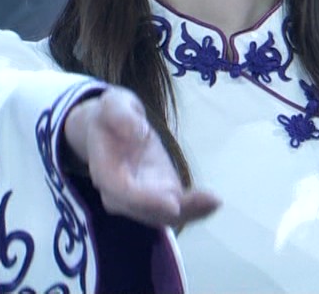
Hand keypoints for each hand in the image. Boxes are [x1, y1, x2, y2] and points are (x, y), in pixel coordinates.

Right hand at [63, 87, 219, 228]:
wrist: (105, 133)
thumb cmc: (108, 117)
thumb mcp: (112, 103)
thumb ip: (119, 113)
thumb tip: (135, 131)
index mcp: (105, 169)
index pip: (123, 192)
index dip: (147, 200)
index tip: (173, 203)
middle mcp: (119, 193)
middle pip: (146, 211)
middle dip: (176, 211)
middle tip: (208, 202)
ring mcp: (139, 199)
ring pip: (163, 216)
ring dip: (189, 212)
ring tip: (214, 202)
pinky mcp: (157, 195)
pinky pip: (174, 210)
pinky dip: (193, 209)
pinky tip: (213, 203)